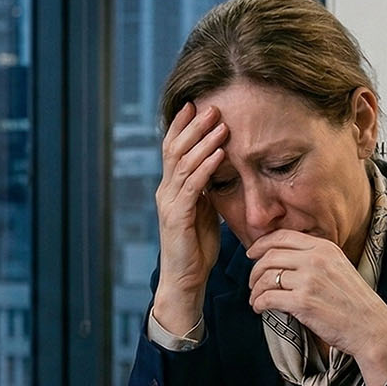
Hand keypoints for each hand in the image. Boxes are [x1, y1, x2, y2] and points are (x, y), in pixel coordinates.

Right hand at [152, 102, 227, 333]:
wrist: (185, 280)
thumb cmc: (196, 248)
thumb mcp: (203, 212)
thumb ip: (205, 190)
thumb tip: (218, 167)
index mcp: (171, 189)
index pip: (173, 149)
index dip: (182, 126)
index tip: (195, 105)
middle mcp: (165, 191)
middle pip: (175, 150)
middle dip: (193, 126)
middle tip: (212, 106)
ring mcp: (169, 203)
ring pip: (184, 164)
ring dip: (203, 142)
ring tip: (220, 125)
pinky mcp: (178, 217)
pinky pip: (192, 186)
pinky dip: (207, 167)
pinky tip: (219, 154)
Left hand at [246, 230, 386, 385]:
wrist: (372, 328)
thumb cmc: (355, 303)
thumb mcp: (339, 268)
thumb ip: (315, 259)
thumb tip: (282, 261)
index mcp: (324, 248)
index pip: (283, 236)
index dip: (261, 244)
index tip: (252, 254)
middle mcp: (316, 259)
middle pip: (269, 256)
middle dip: (255, 270)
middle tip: (253, 283)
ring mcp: (308, 280)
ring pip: (265, 277)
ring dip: (255, 290)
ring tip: (256, 299)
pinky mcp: (303, 302)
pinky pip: (267, 298)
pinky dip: (258, 303)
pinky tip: (260, 309)